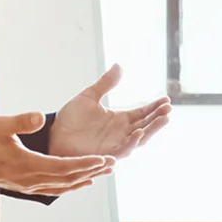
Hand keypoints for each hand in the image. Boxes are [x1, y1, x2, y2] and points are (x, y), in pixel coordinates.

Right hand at [0, 110, 112, 197]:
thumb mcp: (0, 125)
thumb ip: (21, 121)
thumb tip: (39, 117)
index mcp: (27, 164)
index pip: (63, 166)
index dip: (84, 163)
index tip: (102, 159)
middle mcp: (31, 179)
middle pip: (68, 178)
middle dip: (91, 171)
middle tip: (112, 164)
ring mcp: (29, 186)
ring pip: (64, 186)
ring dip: (85, 179)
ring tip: (103, 172)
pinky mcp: (27, 187)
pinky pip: (55, 189)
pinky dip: (72, 185)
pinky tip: (83, 182)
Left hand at [48, 66, 170, 160]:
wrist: (53, 135)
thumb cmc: (70, 119)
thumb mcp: (89, 97)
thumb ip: (106, 84)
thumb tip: (119, 66)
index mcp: (119, 119)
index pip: (142, 112)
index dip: (155, 107)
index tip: (167, 100)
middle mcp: (121, 133)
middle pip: (146, 125)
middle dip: (158, 118)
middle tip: (169, 109)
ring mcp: (115, 145)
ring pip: (140, 139)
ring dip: (152, 130)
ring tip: (163, 120)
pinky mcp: (106, 155)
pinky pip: (123, 150)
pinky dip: (132, 143)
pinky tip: (138, 132)